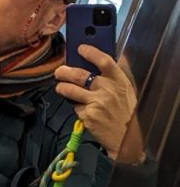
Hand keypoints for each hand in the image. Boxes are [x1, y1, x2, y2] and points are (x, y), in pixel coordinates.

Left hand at [54, 45, 143, 163]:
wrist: (127, 139)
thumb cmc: (125, 112)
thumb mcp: (126, 91)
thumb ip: (114, 75)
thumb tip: (101, 58)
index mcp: (119, 81)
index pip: (104, 61)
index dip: (91, 52)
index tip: (80, 48)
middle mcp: (107, 90)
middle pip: (80, 74)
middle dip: (65, 71)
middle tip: (60, 71)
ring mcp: (96, 103)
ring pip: (70, 90)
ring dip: (62, 87)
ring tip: (60, 87)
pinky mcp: (87, 116)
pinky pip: (75, 107)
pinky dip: (75, 106)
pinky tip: (79, 107)